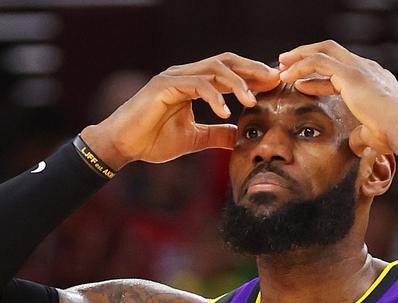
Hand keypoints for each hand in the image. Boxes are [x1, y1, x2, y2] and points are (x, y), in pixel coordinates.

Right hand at [83, 53, 279, 167]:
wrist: (123, 145)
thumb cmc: (152, 140)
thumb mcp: (194, 138)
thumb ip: (216, 134)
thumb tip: (239, 137)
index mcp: (192, 83)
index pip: (228, 71)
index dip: (251, 75)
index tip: (274, 86)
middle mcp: (185, 74)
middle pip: (226, 61)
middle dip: (252, 70)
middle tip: (274, 82)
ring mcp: (174, 77)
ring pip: (214, 69)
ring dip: (237, 83)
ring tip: (253, 101)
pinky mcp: (164, 86)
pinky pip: (196, 84)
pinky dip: (214, 96)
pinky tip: (225, 111)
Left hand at [277, 40, 397, 157]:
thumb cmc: (394, 137)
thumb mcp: (374, 135)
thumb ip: (361, 134)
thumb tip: (356, 143)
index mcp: (376, 80)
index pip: (342, 72)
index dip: (320, 79)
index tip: (302, 85)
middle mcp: (368, 68)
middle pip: (332, 52)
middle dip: (307, 55)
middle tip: (287, 64)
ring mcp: (360, 68)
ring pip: (323, 51)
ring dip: (300, 56)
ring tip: (282, 66)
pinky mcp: (350, 74)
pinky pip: (318, 62)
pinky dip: (300, 67)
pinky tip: (287, 77)